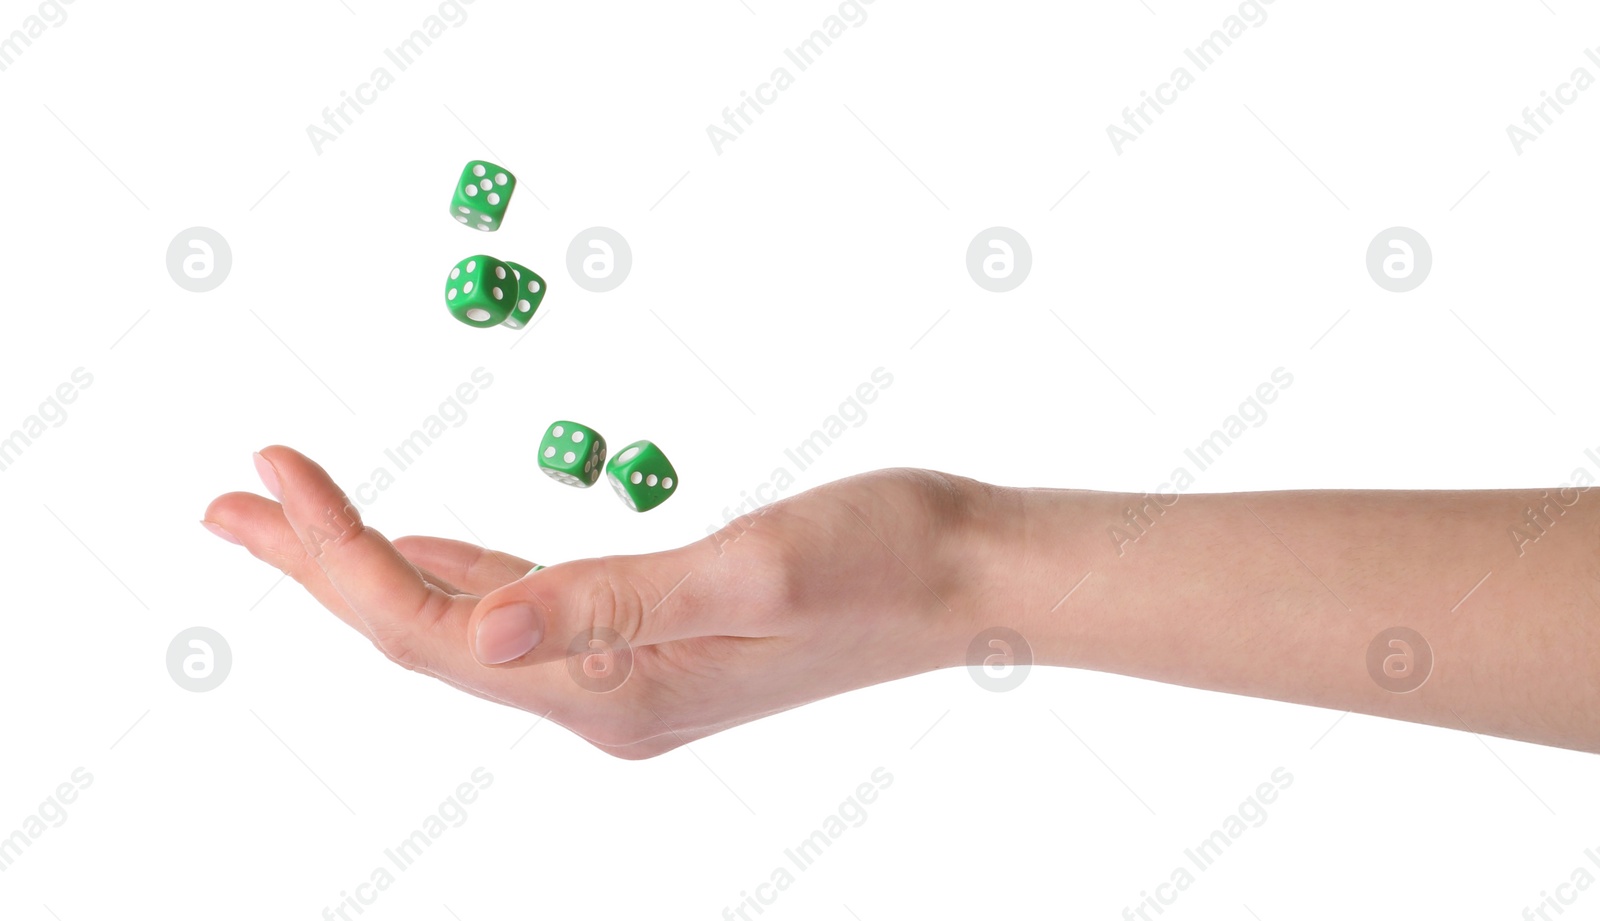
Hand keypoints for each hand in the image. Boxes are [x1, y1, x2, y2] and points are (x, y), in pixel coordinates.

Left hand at [203, 447, 995, 758]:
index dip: (336, 559)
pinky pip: (524, 610)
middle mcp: (607, 698)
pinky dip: (457, 571)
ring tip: (292, 518)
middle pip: (426, 636)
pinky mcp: (654, 638)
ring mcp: (630, 673)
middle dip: (321, 567)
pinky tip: (421, 548)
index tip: (267, 475)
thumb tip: (476, 629)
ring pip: (466, 622)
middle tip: (226, 505)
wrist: (964, 574)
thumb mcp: (748, 568)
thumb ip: (607, 602)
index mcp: (615, 688)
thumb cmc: (878, 559)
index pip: (435, 631)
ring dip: (376, 567)